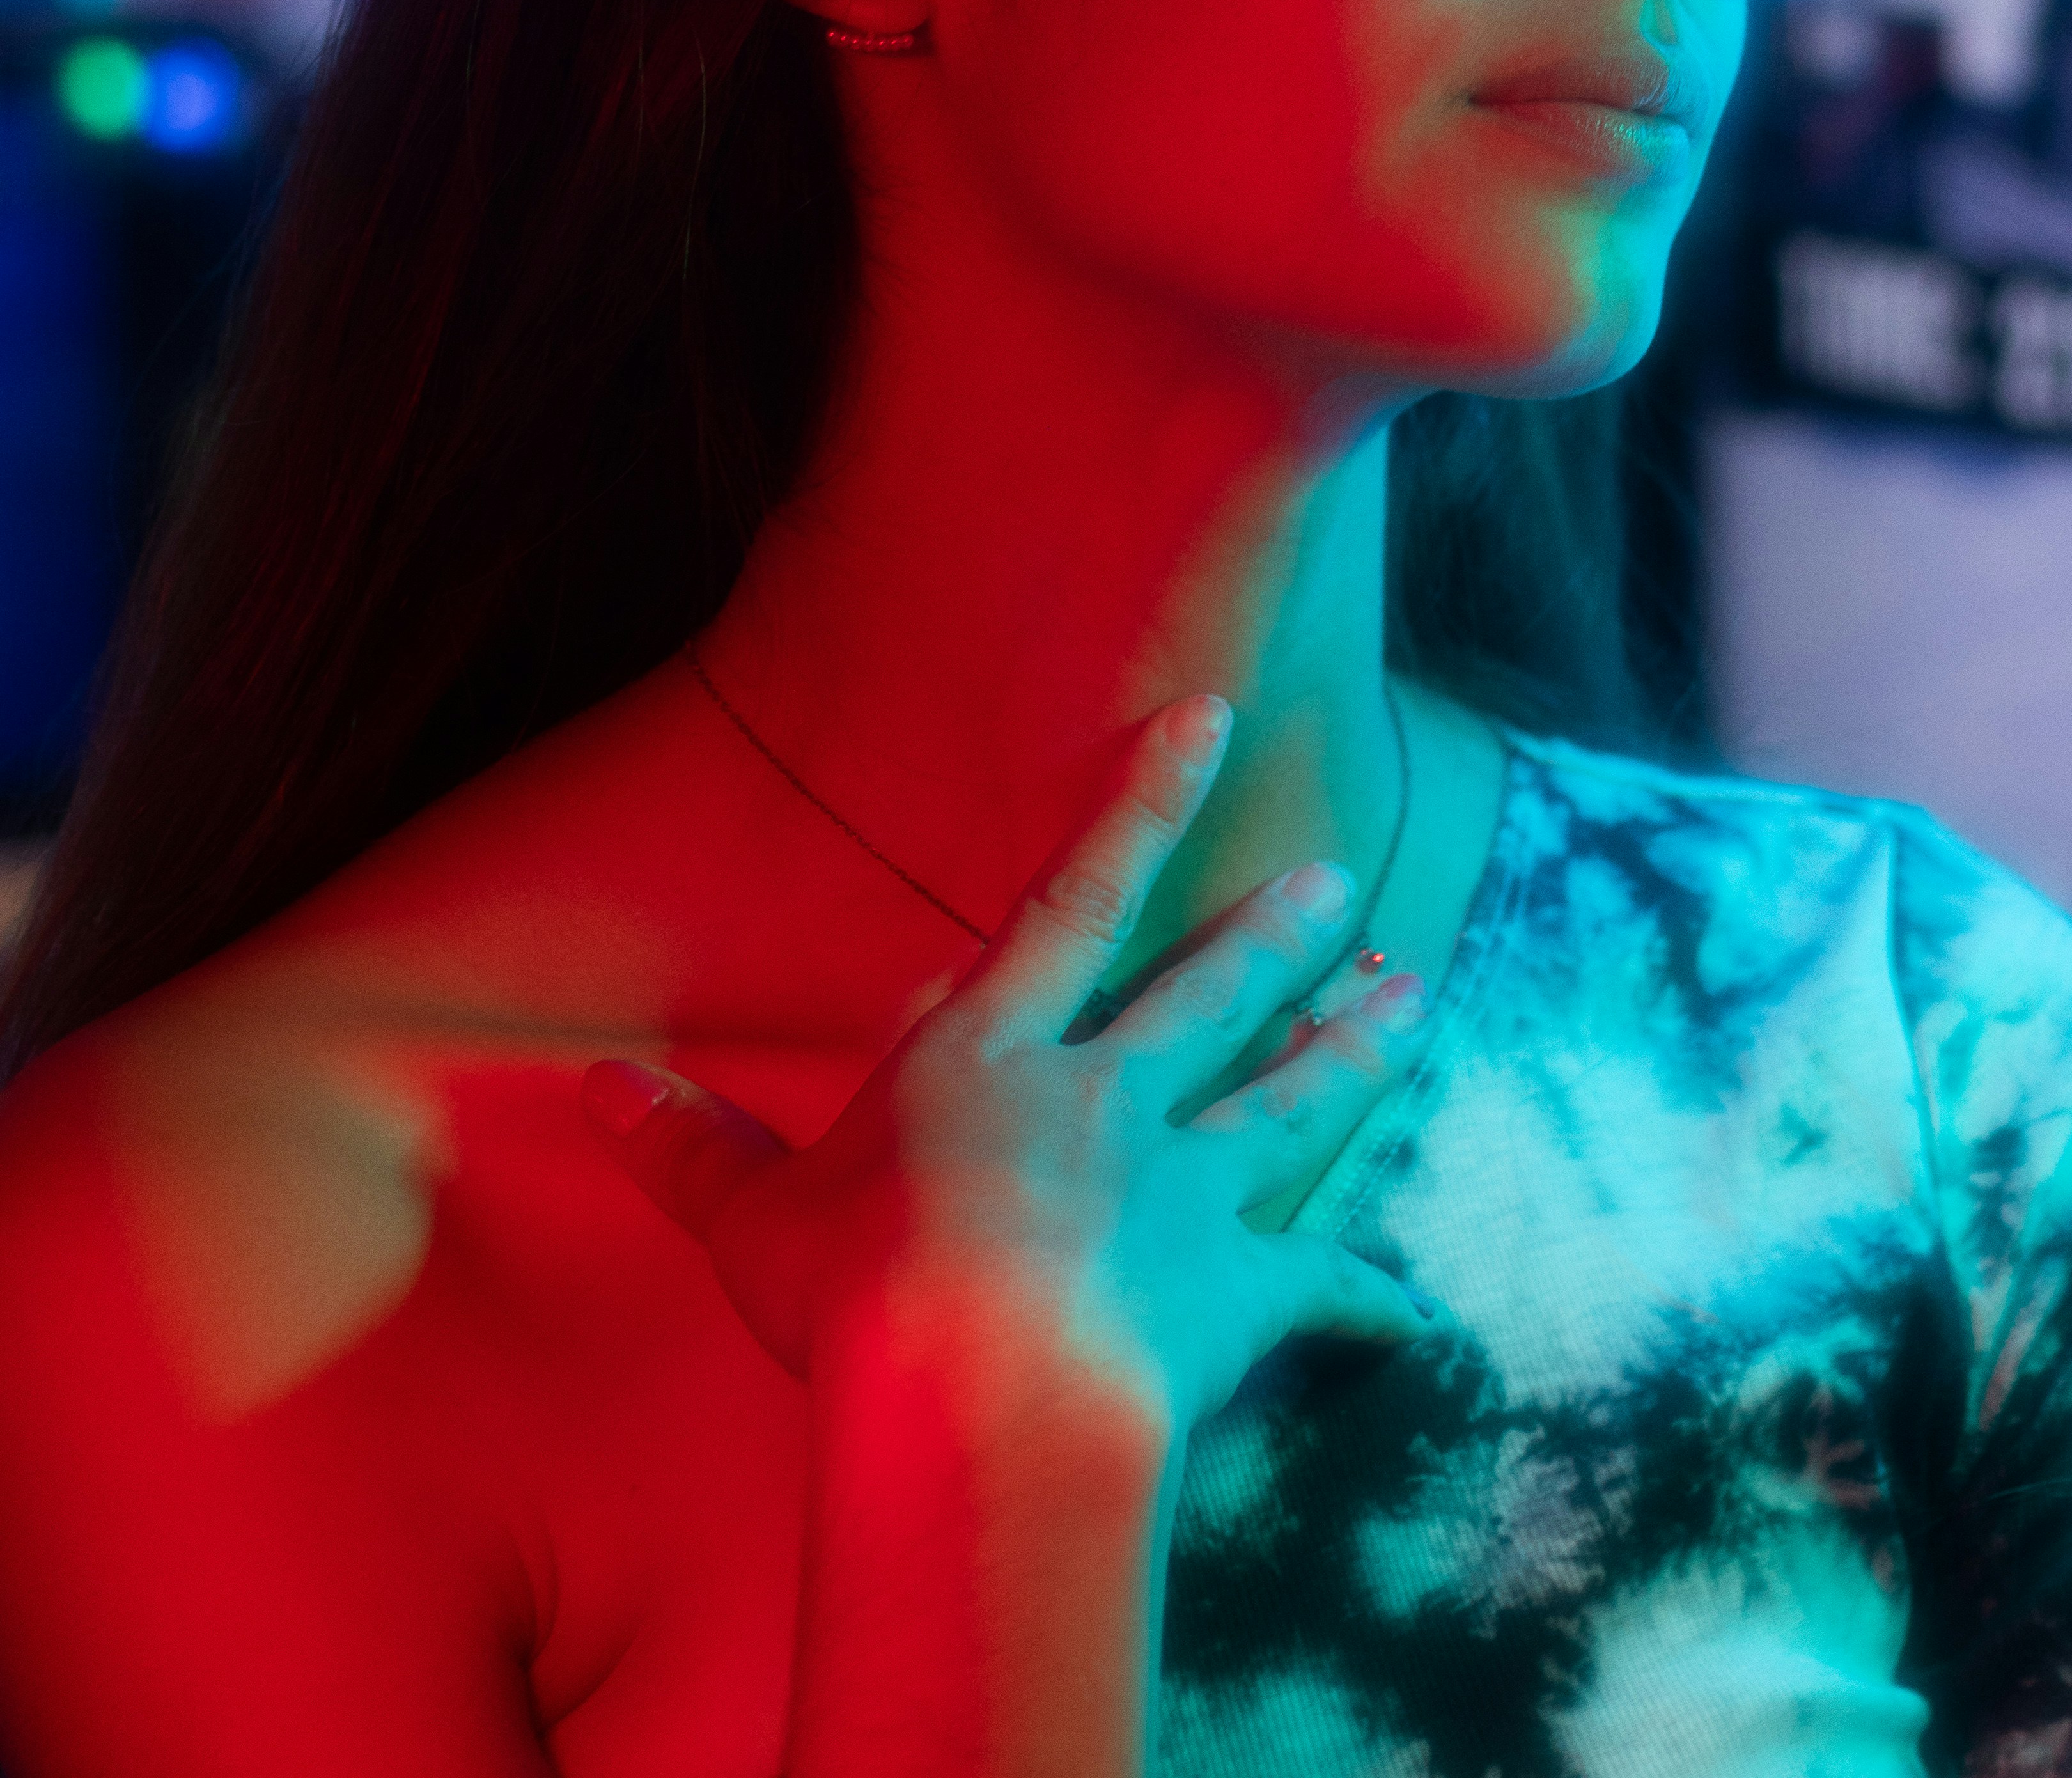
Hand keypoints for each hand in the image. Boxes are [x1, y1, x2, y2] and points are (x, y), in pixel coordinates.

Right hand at [580, 694, 1433, 1446]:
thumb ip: (693, 1148)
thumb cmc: (856, 1304)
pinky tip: (1421, 1313)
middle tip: (1344, 882)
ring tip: (1416, 1002)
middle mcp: (1107, 1100)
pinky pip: (1325, 1290)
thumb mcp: (753, 1219)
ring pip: (1291, 1099)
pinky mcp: (1240, 1289)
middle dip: (1276, 933)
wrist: (980, 1399)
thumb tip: (599, 1086)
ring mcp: (1187, 1188)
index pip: (1077, 901)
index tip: (1207, 723)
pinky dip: (1376, 1301)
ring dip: (1353, 1051)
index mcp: (995, 1064)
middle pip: (1210, 992)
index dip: (1140, 804)